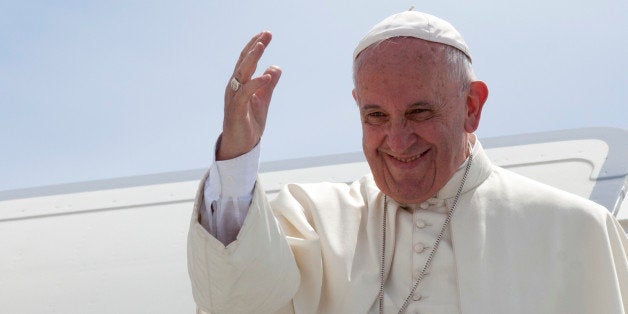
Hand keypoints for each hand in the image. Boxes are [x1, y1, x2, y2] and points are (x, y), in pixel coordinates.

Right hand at [217, 31, 281, 160]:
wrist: (241, 146)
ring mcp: (234, 99)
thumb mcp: (263, 100)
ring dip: (252, 59)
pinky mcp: (236, 111)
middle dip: (254, 47)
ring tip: (262, 46)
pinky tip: (267, 76)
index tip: (266, 33)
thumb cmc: (249, 123)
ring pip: (241, 74)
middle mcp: (234, 88)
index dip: (255, 46)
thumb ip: (268, 85)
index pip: (246, 60)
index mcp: (239, 84)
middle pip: (243, 62)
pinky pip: (245, 94)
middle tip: (266, 34)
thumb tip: (275, 67)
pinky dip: (256, 84)